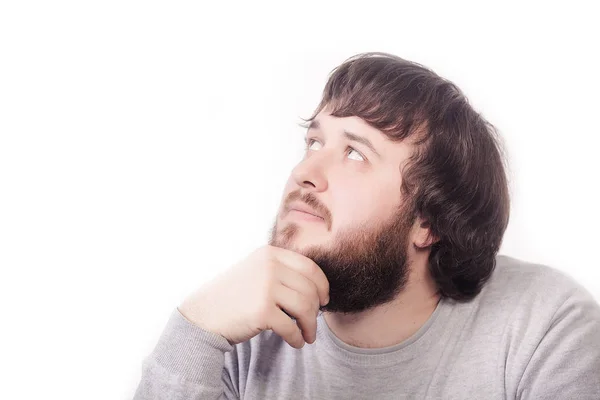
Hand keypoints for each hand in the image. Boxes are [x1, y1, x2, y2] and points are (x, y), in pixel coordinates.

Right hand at [178, 245, 329, 348]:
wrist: (203, 316)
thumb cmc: (232, 297)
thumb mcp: (255, 271)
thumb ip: (281, 271)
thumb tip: (317, 288)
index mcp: (269, 254)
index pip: (310, 268)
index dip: (322, 286)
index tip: (324, 300)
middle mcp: (269, 267)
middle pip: (311, 289)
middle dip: (317, 310)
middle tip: (313, 323)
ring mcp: (266, 288)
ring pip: (306, 308)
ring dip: (310, 326)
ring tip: (308, 336)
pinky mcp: (262, 311)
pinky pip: (292, 327)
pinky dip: (297, 338)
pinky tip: (295, 342)